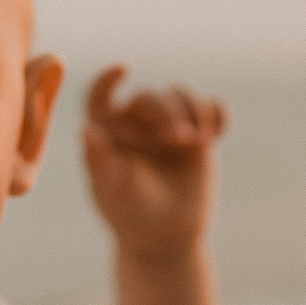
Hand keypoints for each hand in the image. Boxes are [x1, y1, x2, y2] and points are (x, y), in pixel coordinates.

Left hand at [82, 66, 227, 261]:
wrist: (167, 236)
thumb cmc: (132, 214)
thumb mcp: (116, 190)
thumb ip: (101, 160)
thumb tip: (86, 130)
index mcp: (107, 131)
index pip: (100, 97)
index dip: (107, 80)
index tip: (124, 68)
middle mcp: (136, 122)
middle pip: (151, 97)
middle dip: (170, 111)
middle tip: (183, 138)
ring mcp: (168, 124)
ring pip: (183, 95)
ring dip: (196, 109)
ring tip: (204, 139)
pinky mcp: (197, 133)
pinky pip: (211, 108)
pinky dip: (217, 113)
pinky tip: (218, 133)